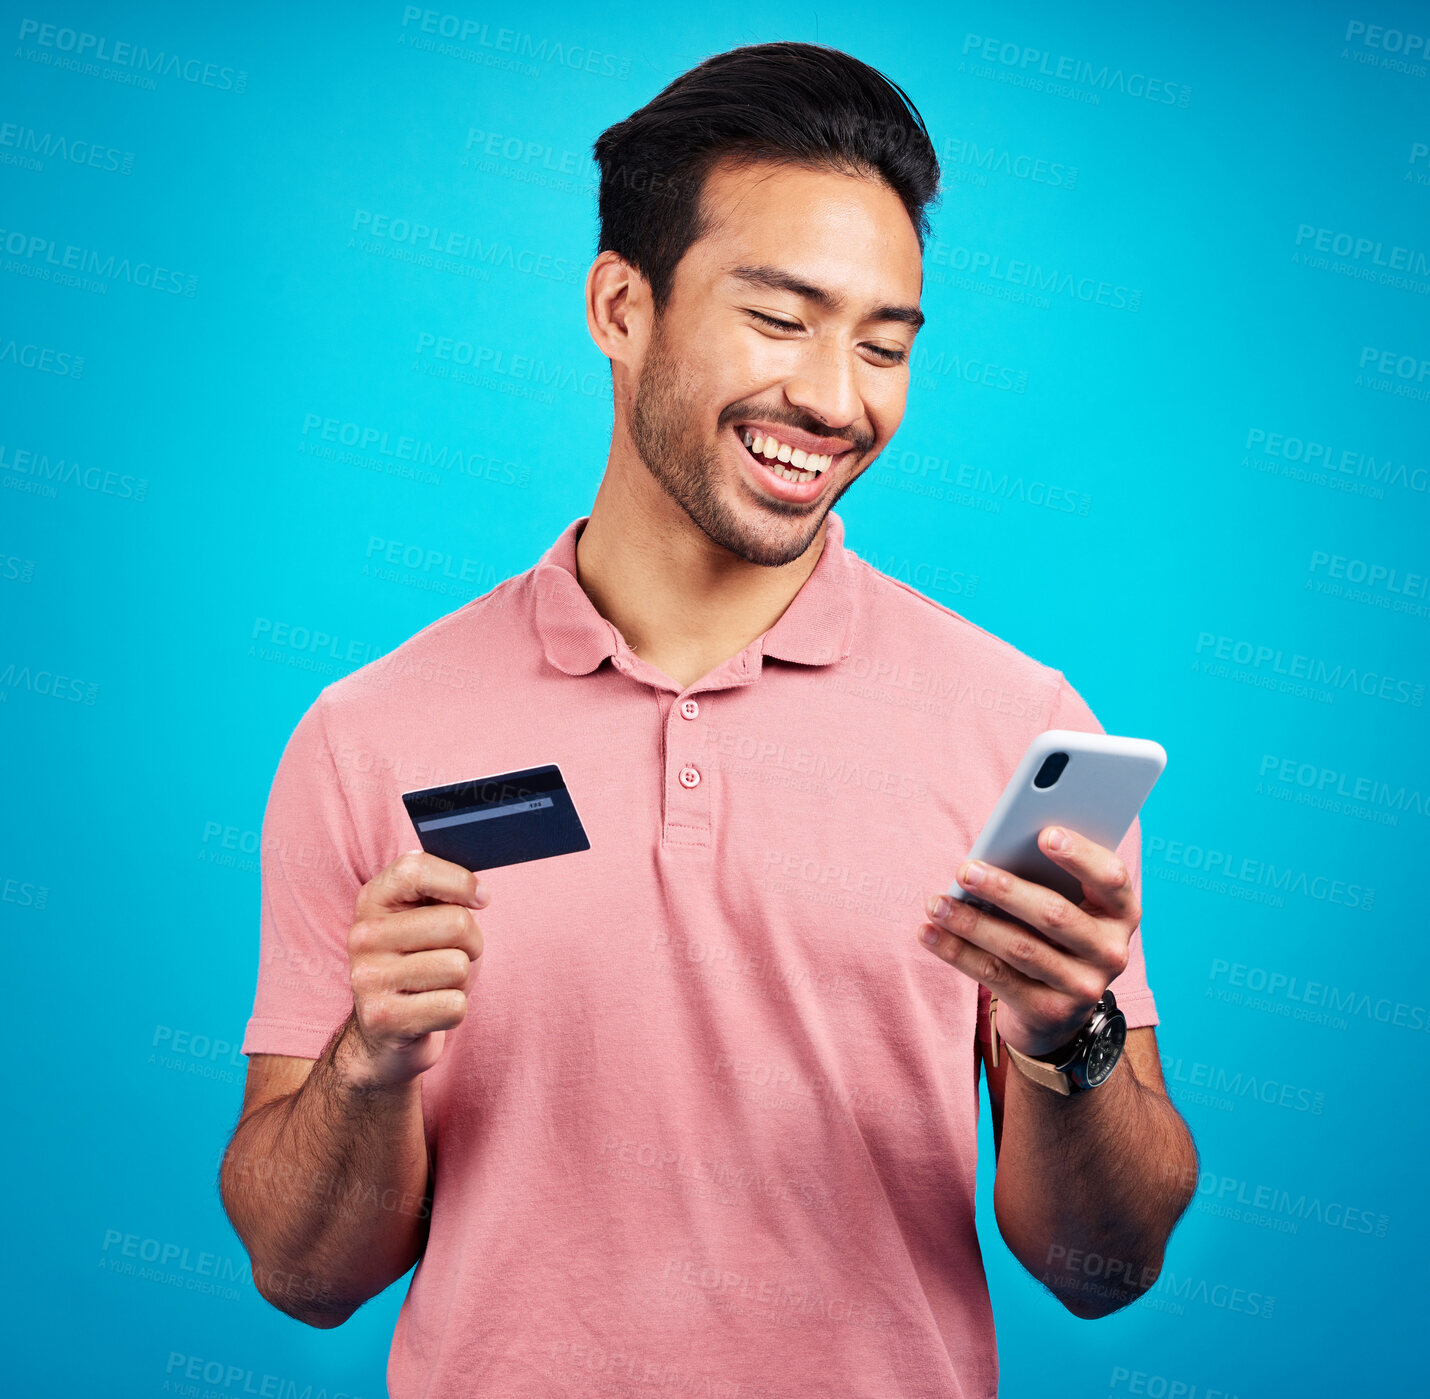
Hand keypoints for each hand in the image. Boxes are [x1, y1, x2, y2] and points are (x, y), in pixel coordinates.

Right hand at [339, 850, 488, 1090]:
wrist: (385, 1031)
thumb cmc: (418, 962)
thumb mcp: (423, 917)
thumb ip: (444, 891)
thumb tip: (480, 895)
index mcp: (373, 900)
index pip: (416, 869)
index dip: (460, 881)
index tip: (480, 899)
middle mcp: (363, 936)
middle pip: (456, 923)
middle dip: (472, 942)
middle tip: (453, 954)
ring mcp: (368, 978)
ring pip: (458, 966)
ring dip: (461, 980)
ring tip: (436, 984)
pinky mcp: (382, 1019)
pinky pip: (454, 1006)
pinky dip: (454, 1010)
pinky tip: (430, 1010)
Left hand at [917, 825, 1136, 1057]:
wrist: (1056, 1010)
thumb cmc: (1054, 933)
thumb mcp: (1066, 903)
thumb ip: (1046, 876)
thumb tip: (995, 849)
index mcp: (1120, 912)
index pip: (1112, 878)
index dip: (1080, 856)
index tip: (1045, 834)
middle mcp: (1111, 951)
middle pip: (1055, 914)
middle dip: (1005, 889)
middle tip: (965, 870)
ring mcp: (1083, 986)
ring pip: (1020, 948)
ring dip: (971, 923)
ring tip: (936, 903)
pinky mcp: (1048, 1011)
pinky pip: (996, 977)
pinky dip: (957, 952)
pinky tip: (929, 933)